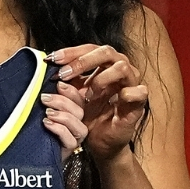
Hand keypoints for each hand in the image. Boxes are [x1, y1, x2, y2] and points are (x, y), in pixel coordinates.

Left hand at [40, 80, 86, 161]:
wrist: (28, 154)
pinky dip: (59, 129)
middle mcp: (76, 125)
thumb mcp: (39, 111)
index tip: (58, 84)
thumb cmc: (35, 130)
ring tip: (47, 113)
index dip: (70, 90)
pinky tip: (47, 124)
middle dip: (62, 102)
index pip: (79, 99)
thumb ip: (46, 99)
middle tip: (45, 98)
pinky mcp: (69, 150)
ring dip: (63, 116)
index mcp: (71, 113)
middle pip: (79, 111)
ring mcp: (74, 138)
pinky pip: (70, 139)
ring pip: (79, 126)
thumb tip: (45, 83)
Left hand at [47, 44, 148, 160]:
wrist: (100, 139)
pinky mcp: (139, 102)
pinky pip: (139, 91)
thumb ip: (66, 78)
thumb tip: (50, 64)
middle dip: (82, 61)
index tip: (52, 60)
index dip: (71, 52)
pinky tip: (113, 100)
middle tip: (64, 74)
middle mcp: (120, 69)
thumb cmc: (89, 113)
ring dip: (101, 78)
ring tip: (88, 94)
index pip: (89, 49)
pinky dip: (126, 94)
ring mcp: (131, 84)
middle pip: (106, 52)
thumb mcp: (73, 94)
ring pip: (122, 67)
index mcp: (104, 64)